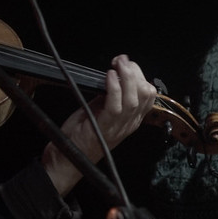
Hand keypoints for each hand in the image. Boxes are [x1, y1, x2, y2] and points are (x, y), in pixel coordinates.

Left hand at [42, 54, 155, 195]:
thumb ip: (109, 97)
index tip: (126, 63)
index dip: (140, 75)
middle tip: (121, 61)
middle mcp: (130, 123)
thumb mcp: (101, 111)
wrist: (68, 157)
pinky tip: (109, 76)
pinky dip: (114, 88)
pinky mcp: (105, 126)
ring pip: (134, 98)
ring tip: (117, 64)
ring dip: (127, 76)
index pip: (148, 95)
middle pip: (145, 94)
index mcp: (132, 119)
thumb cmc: (82, 132)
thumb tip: (113, 77)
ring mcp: (119, 125)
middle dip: (136, 72)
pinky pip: (116, 105)